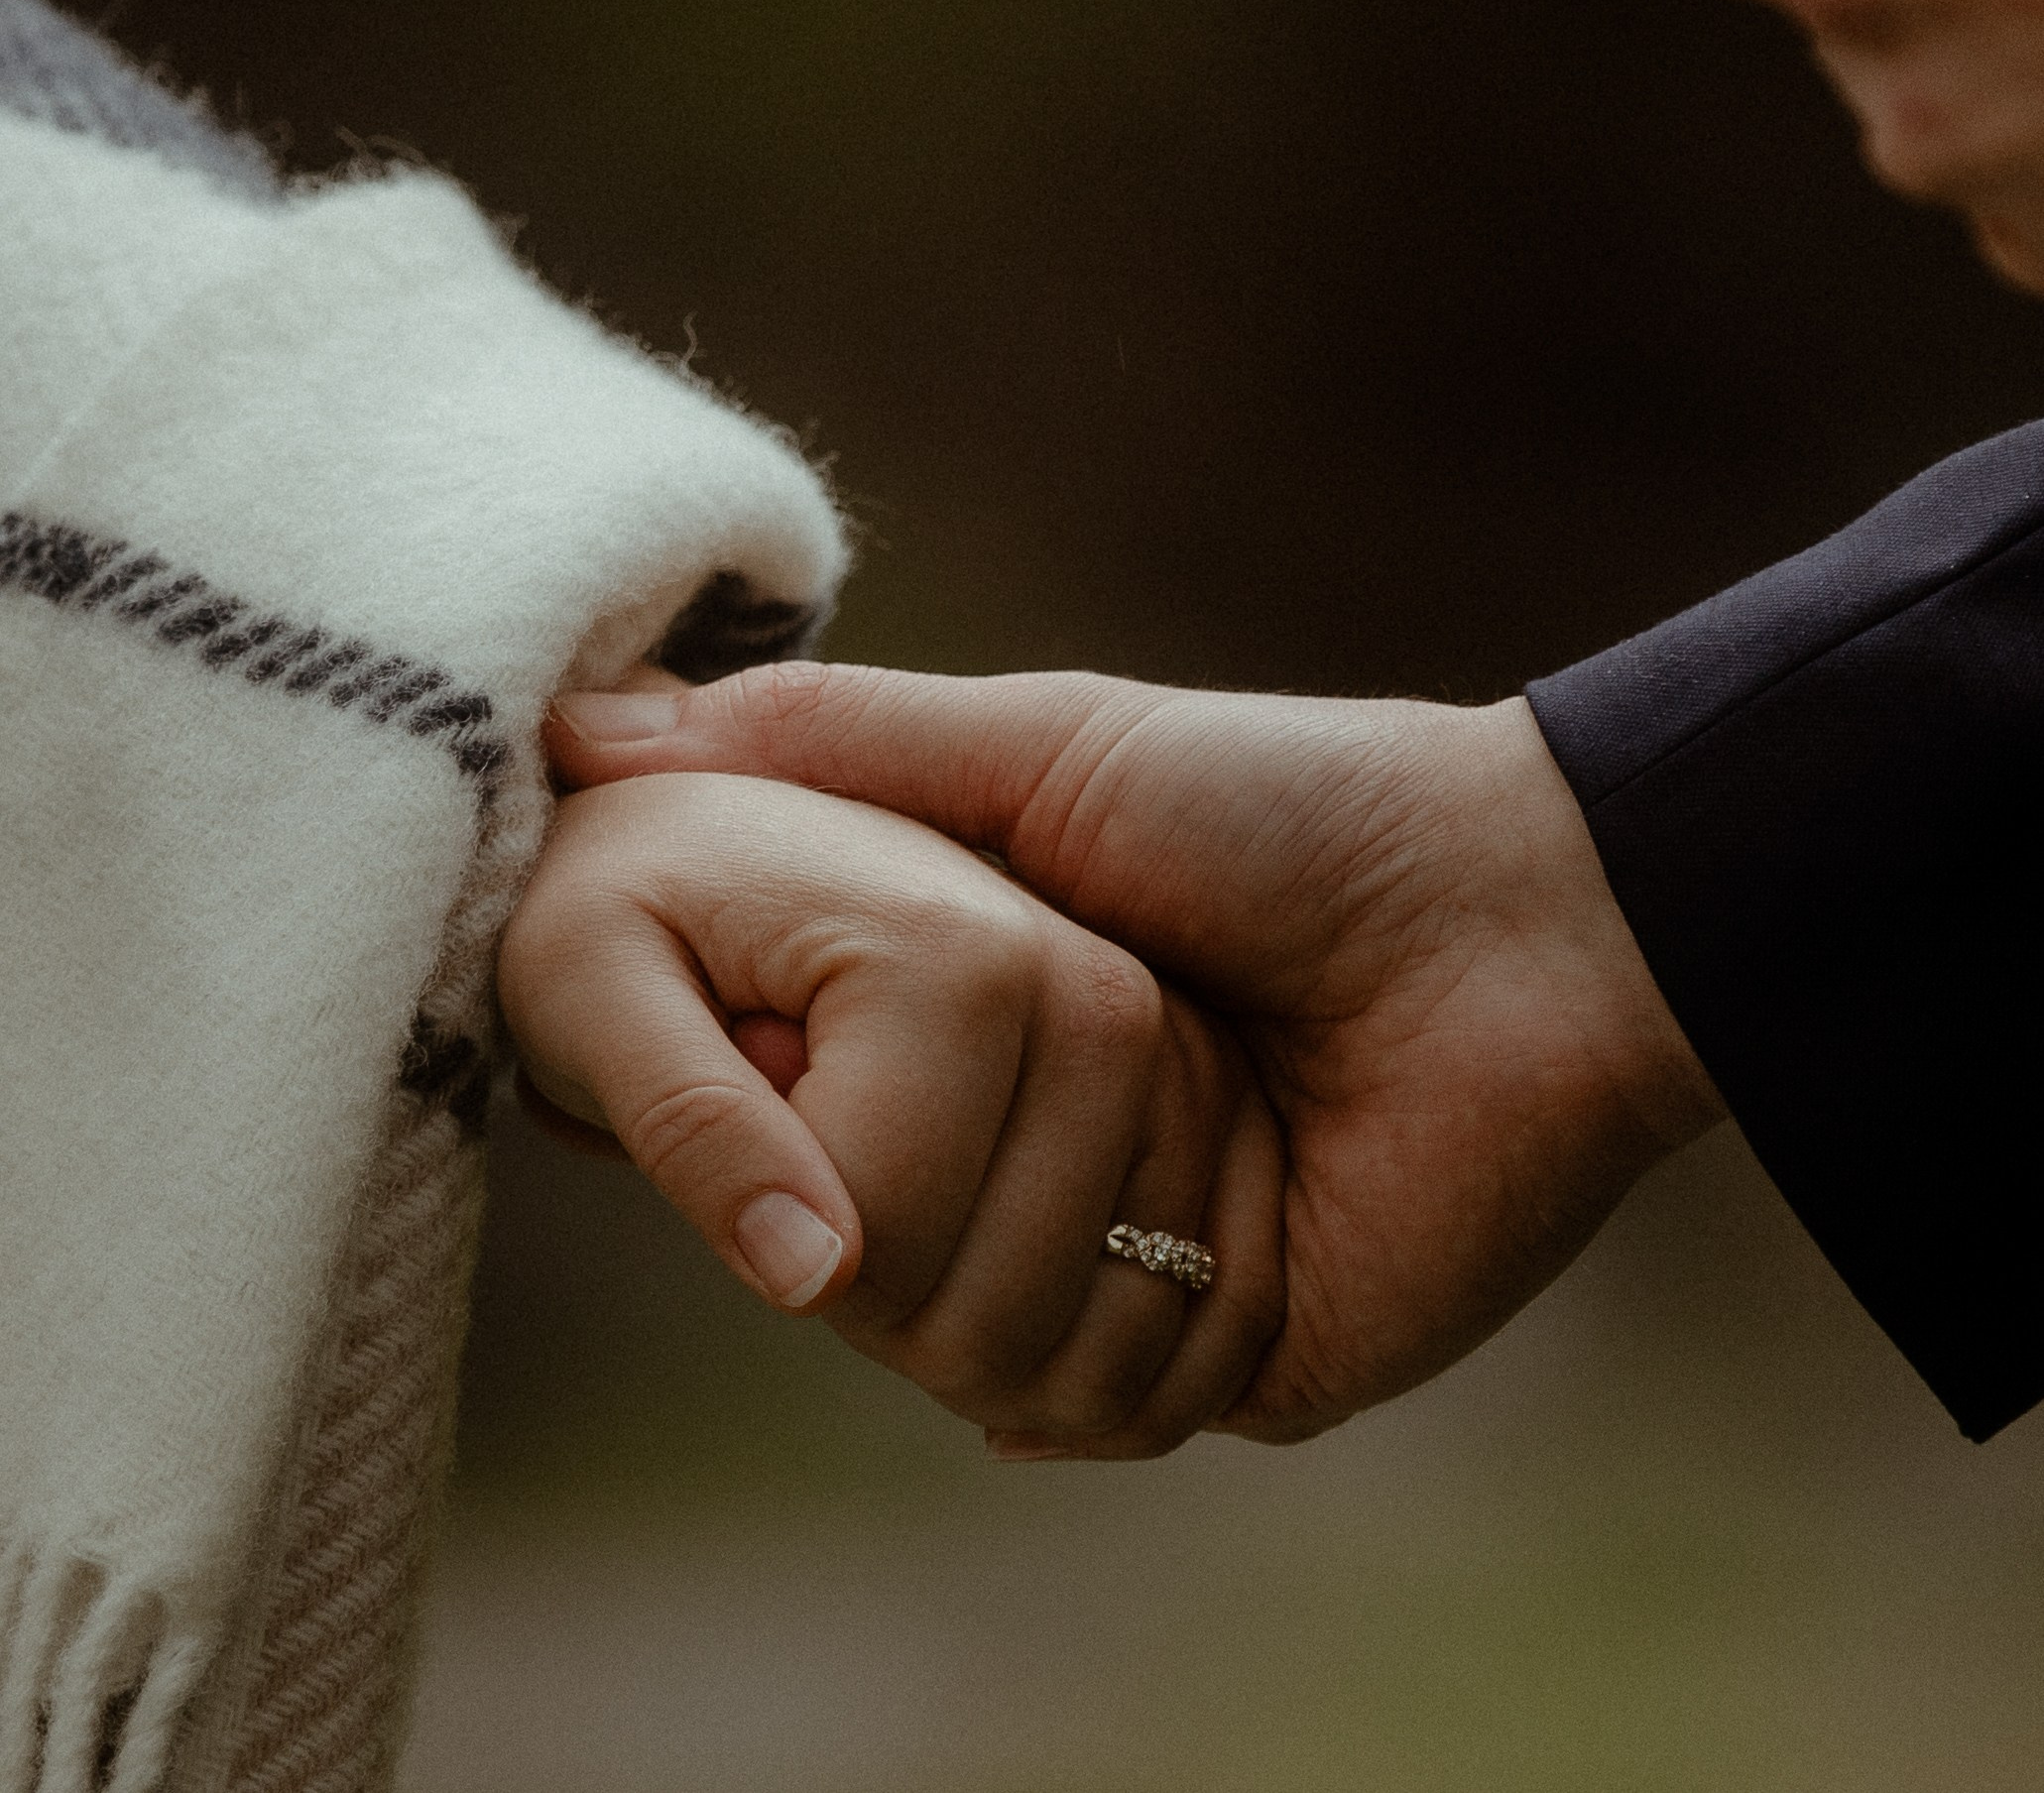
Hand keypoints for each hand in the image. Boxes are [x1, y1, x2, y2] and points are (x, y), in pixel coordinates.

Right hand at [546, 667, 1719, 1444]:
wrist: (1522, 929)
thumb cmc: (1288, 807)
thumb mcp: (1047, 747)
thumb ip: (834, 739)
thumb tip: (589, 730)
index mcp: (975, 1042)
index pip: (786, 1137)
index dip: (765, 1107)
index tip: (781, 1039)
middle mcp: (1034, 1169)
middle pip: (856, 1270)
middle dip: (919, 1176)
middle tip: (1060, 1051)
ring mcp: (1124, 1275)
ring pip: (965, 1359)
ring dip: (1066, 1237)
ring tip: (1201, 1101)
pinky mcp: (1229, 1367)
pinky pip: (1098, 1419)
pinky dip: (1146, 1332)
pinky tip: (1235, 1210)